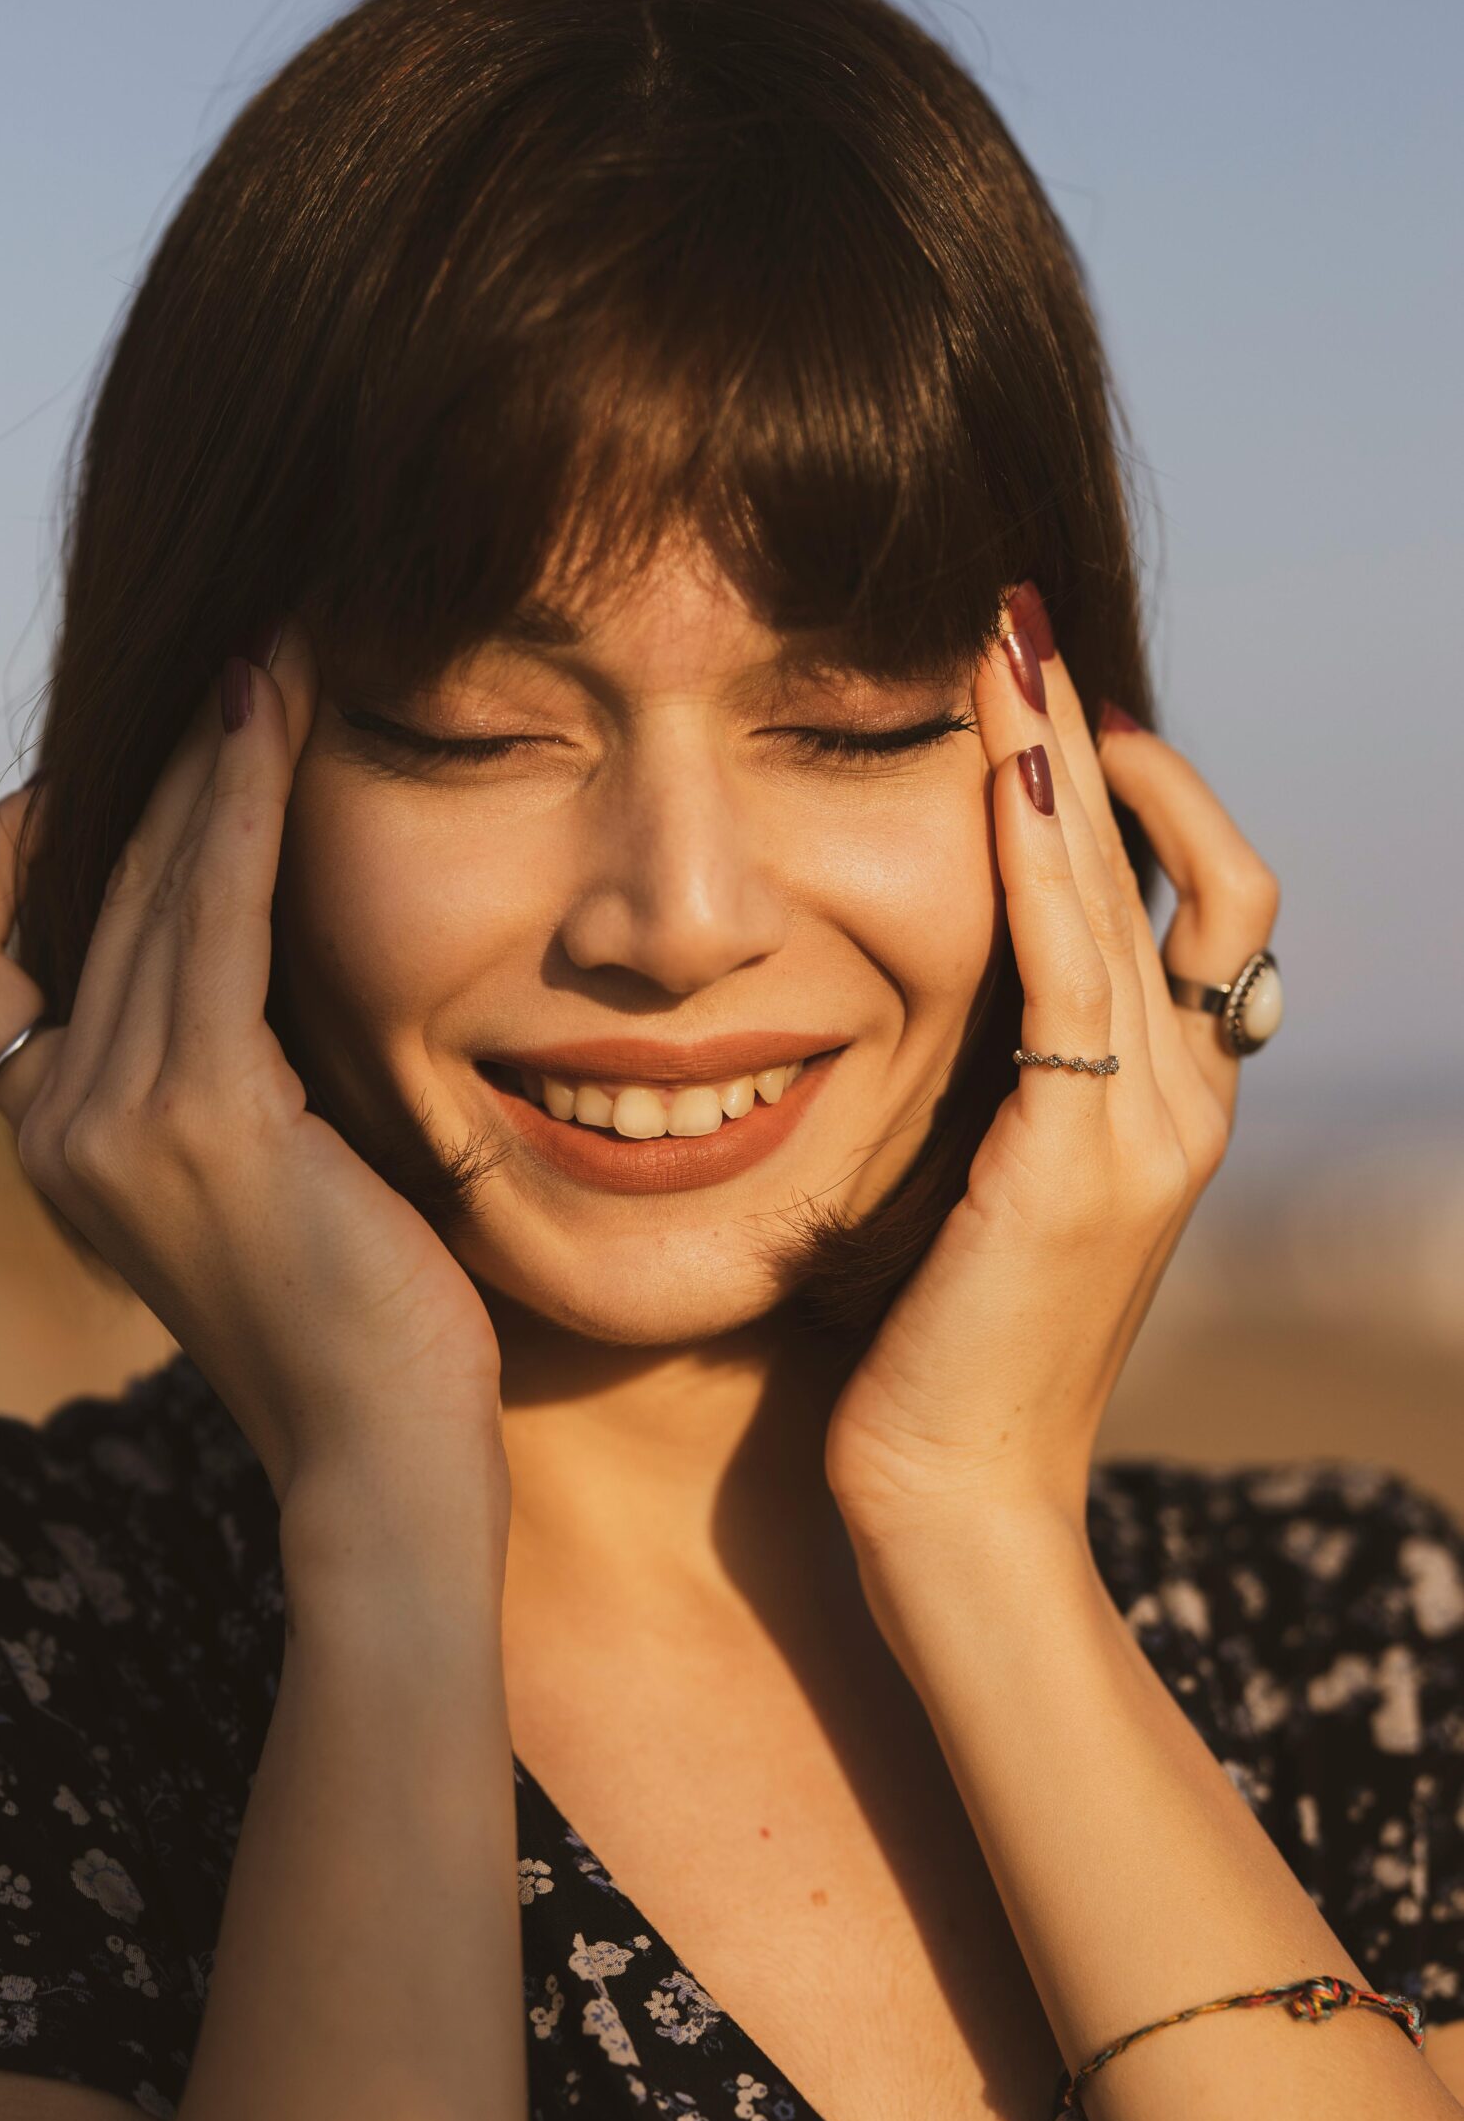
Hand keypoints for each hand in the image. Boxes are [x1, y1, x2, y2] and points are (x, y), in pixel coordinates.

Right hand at [0, 625, 508, 1567]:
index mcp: (51, 1144)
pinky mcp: (201, 1120)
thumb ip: (209, 1070)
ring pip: (138, 886)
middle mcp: (54, 1130)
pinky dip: (239, 809)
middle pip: (74, 893)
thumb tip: (241, 940)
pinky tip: (279, 730)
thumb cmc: (351, 1316)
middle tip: (235, 662)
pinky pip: (209, 918)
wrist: (380, 1451)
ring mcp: (112, 1126)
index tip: (124, 774)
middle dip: (151, 767)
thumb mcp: (250, 1173)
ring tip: (270, 663)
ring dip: (204, 761)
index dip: (17, 845)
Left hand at [823, 589, 1278, 1570]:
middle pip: (1179, 862)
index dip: (1128, 787)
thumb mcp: (980, 1196)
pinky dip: (1046, 847)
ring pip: (1141, 886)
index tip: (1035, 702)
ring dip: (1071, 752)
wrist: (957, 1501)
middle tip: (1019, 619)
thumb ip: (993, 1098)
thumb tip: (934, 1007)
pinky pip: (1079, 960)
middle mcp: (1186, 1096)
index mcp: (1167, 1103)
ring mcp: (1152, 1124)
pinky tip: (1004, 755)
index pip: (1186, 897)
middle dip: (1095, 731)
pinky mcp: (1084, 1155)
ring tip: (1007, 642)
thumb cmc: (935, 1359)